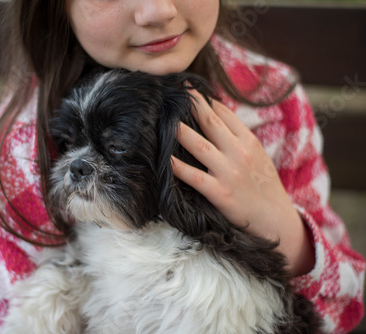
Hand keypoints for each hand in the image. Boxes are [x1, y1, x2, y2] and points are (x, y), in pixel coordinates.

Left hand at [171, 89, 314, 276]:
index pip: (224, 114)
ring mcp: (229, 172)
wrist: (277, 220)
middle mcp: (239, 153)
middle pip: (210, 123)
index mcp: (249, 142)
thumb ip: (238, 138)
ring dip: (180, 130)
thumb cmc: (263, 187)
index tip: (189, 90)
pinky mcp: (220, 193)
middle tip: (175, 92)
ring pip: (200, 146)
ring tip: (165, 118)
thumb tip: (215, 117)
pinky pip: (195, 177)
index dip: (205, 100)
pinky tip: (166, 159)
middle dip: (192, 105)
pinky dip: (179, 168)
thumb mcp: (258, 156)